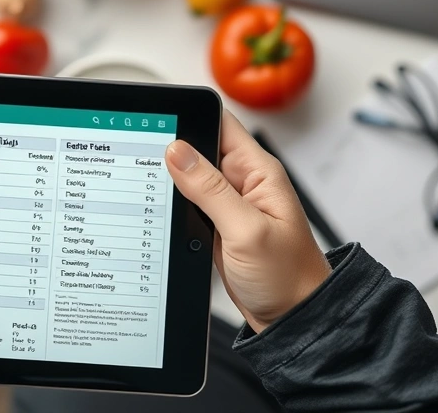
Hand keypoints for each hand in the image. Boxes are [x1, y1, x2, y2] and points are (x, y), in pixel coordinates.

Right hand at [165, 110, 330, 332]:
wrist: (292, 320)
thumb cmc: (287, 277)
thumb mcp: (246, 230)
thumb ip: (210, 189)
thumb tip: (177, 151)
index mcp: (258, 171)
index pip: (221, 123)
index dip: (190, 117)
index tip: (159, 122)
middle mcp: (242, 183)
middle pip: (198, 148)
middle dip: (171, 151)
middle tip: (145, 161)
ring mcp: (227, 205)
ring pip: (188, 177)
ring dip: (169, 181)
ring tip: (150, 188)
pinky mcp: (215, 226)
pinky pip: (187, 204)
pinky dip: (172, 205)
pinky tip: (160, 211)